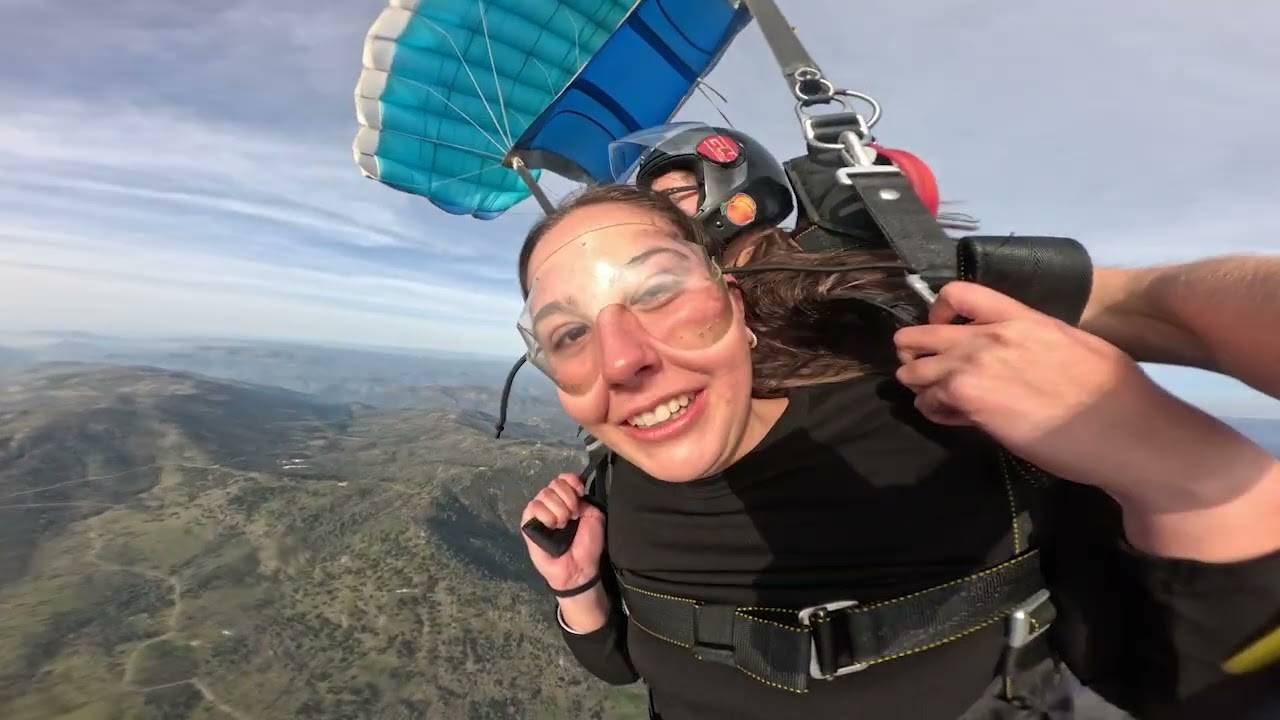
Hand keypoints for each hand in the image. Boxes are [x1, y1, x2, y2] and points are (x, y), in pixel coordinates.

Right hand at [520, 473, 605, 591]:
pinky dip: (546, 514)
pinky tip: (552, 526)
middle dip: (568, 499)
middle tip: (574, 516)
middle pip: (555, 484)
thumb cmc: (587, 545)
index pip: (564, 478)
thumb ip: (584, 499)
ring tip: (563, 525)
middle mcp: (552, 503)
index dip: (572, 482)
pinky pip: (533, 507)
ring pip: (544, 494)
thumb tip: (572, 491)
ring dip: (559, 509)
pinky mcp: (527, 524)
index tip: (580, 494)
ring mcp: (539, 513)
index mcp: (567, 500)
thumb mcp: (594, 516)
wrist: (579, 568)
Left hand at [892, 281, 1164, 489]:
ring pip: (914, 369)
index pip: (957, 292)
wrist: (1127, 430)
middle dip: (916, 355)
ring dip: (922, 386)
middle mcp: (992, 334)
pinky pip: (927, 401)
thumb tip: (1015, 357)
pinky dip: (933, 411)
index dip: (937, 313)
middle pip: (920, 334)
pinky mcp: (968, 398)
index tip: (941, 332)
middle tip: (928, 375)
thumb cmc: (1114, 395)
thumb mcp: (1073, 345)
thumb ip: (1032, 342)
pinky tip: (955, 419)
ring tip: (942, 402)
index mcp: (1021, 317)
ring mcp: (975, 364)